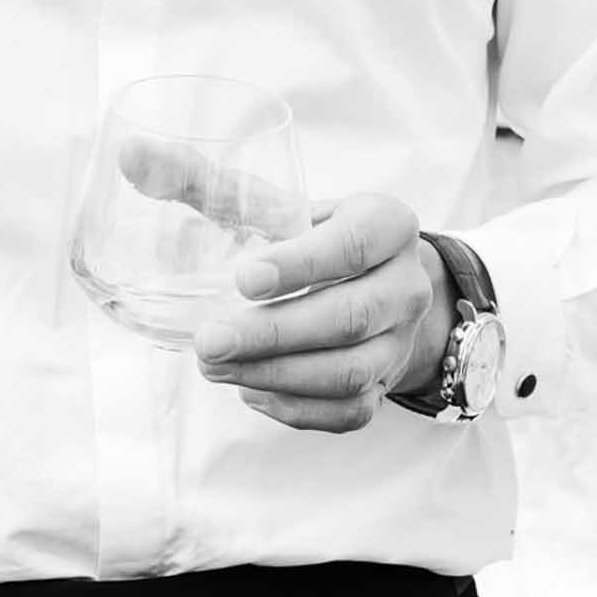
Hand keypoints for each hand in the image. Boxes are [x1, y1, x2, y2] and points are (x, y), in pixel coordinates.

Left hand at [191, 192, 452, 433]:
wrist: (383, 282)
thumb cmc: (328, 236)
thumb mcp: (306, 207)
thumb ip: (257, 203)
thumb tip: (189, 185)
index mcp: (390, 226)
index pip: (352, 245)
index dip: (299, 265)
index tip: (244, 279)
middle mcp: (408, 286)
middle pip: (349, 319)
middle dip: (273, 334)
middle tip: (211, 340)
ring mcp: (402, 342)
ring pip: (348, 373)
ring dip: (275, 375)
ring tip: (216, 367)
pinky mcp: (388, 384)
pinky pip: (348, 411)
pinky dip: (295, 408)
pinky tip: (249, 390)